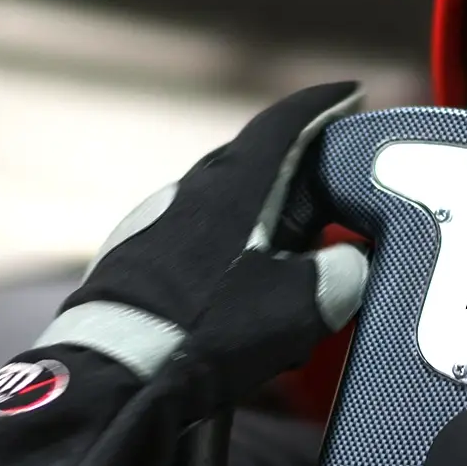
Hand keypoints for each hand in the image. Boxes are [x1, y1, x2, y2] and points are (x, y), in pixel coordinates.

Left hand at [0, 83, 369, 465]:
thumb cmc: (206, 329)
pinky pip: (196, 237)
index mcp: (235, 183)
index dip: (324, 105)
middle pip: (255, 162)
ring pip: (225, 203)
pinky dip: (229, 248)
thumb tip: (350, 267)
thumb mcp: (300, 305)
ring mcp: (157, 221)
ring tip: (292, 256)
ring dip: (262, 218)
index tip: (350, 94)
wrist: (116, 371)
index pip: (286, 124)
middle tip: (337, 194)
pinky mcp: (135, 257)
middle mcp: (191, 189)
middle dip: (299, 172)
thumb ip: (340, 276)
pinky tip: (239, 290)